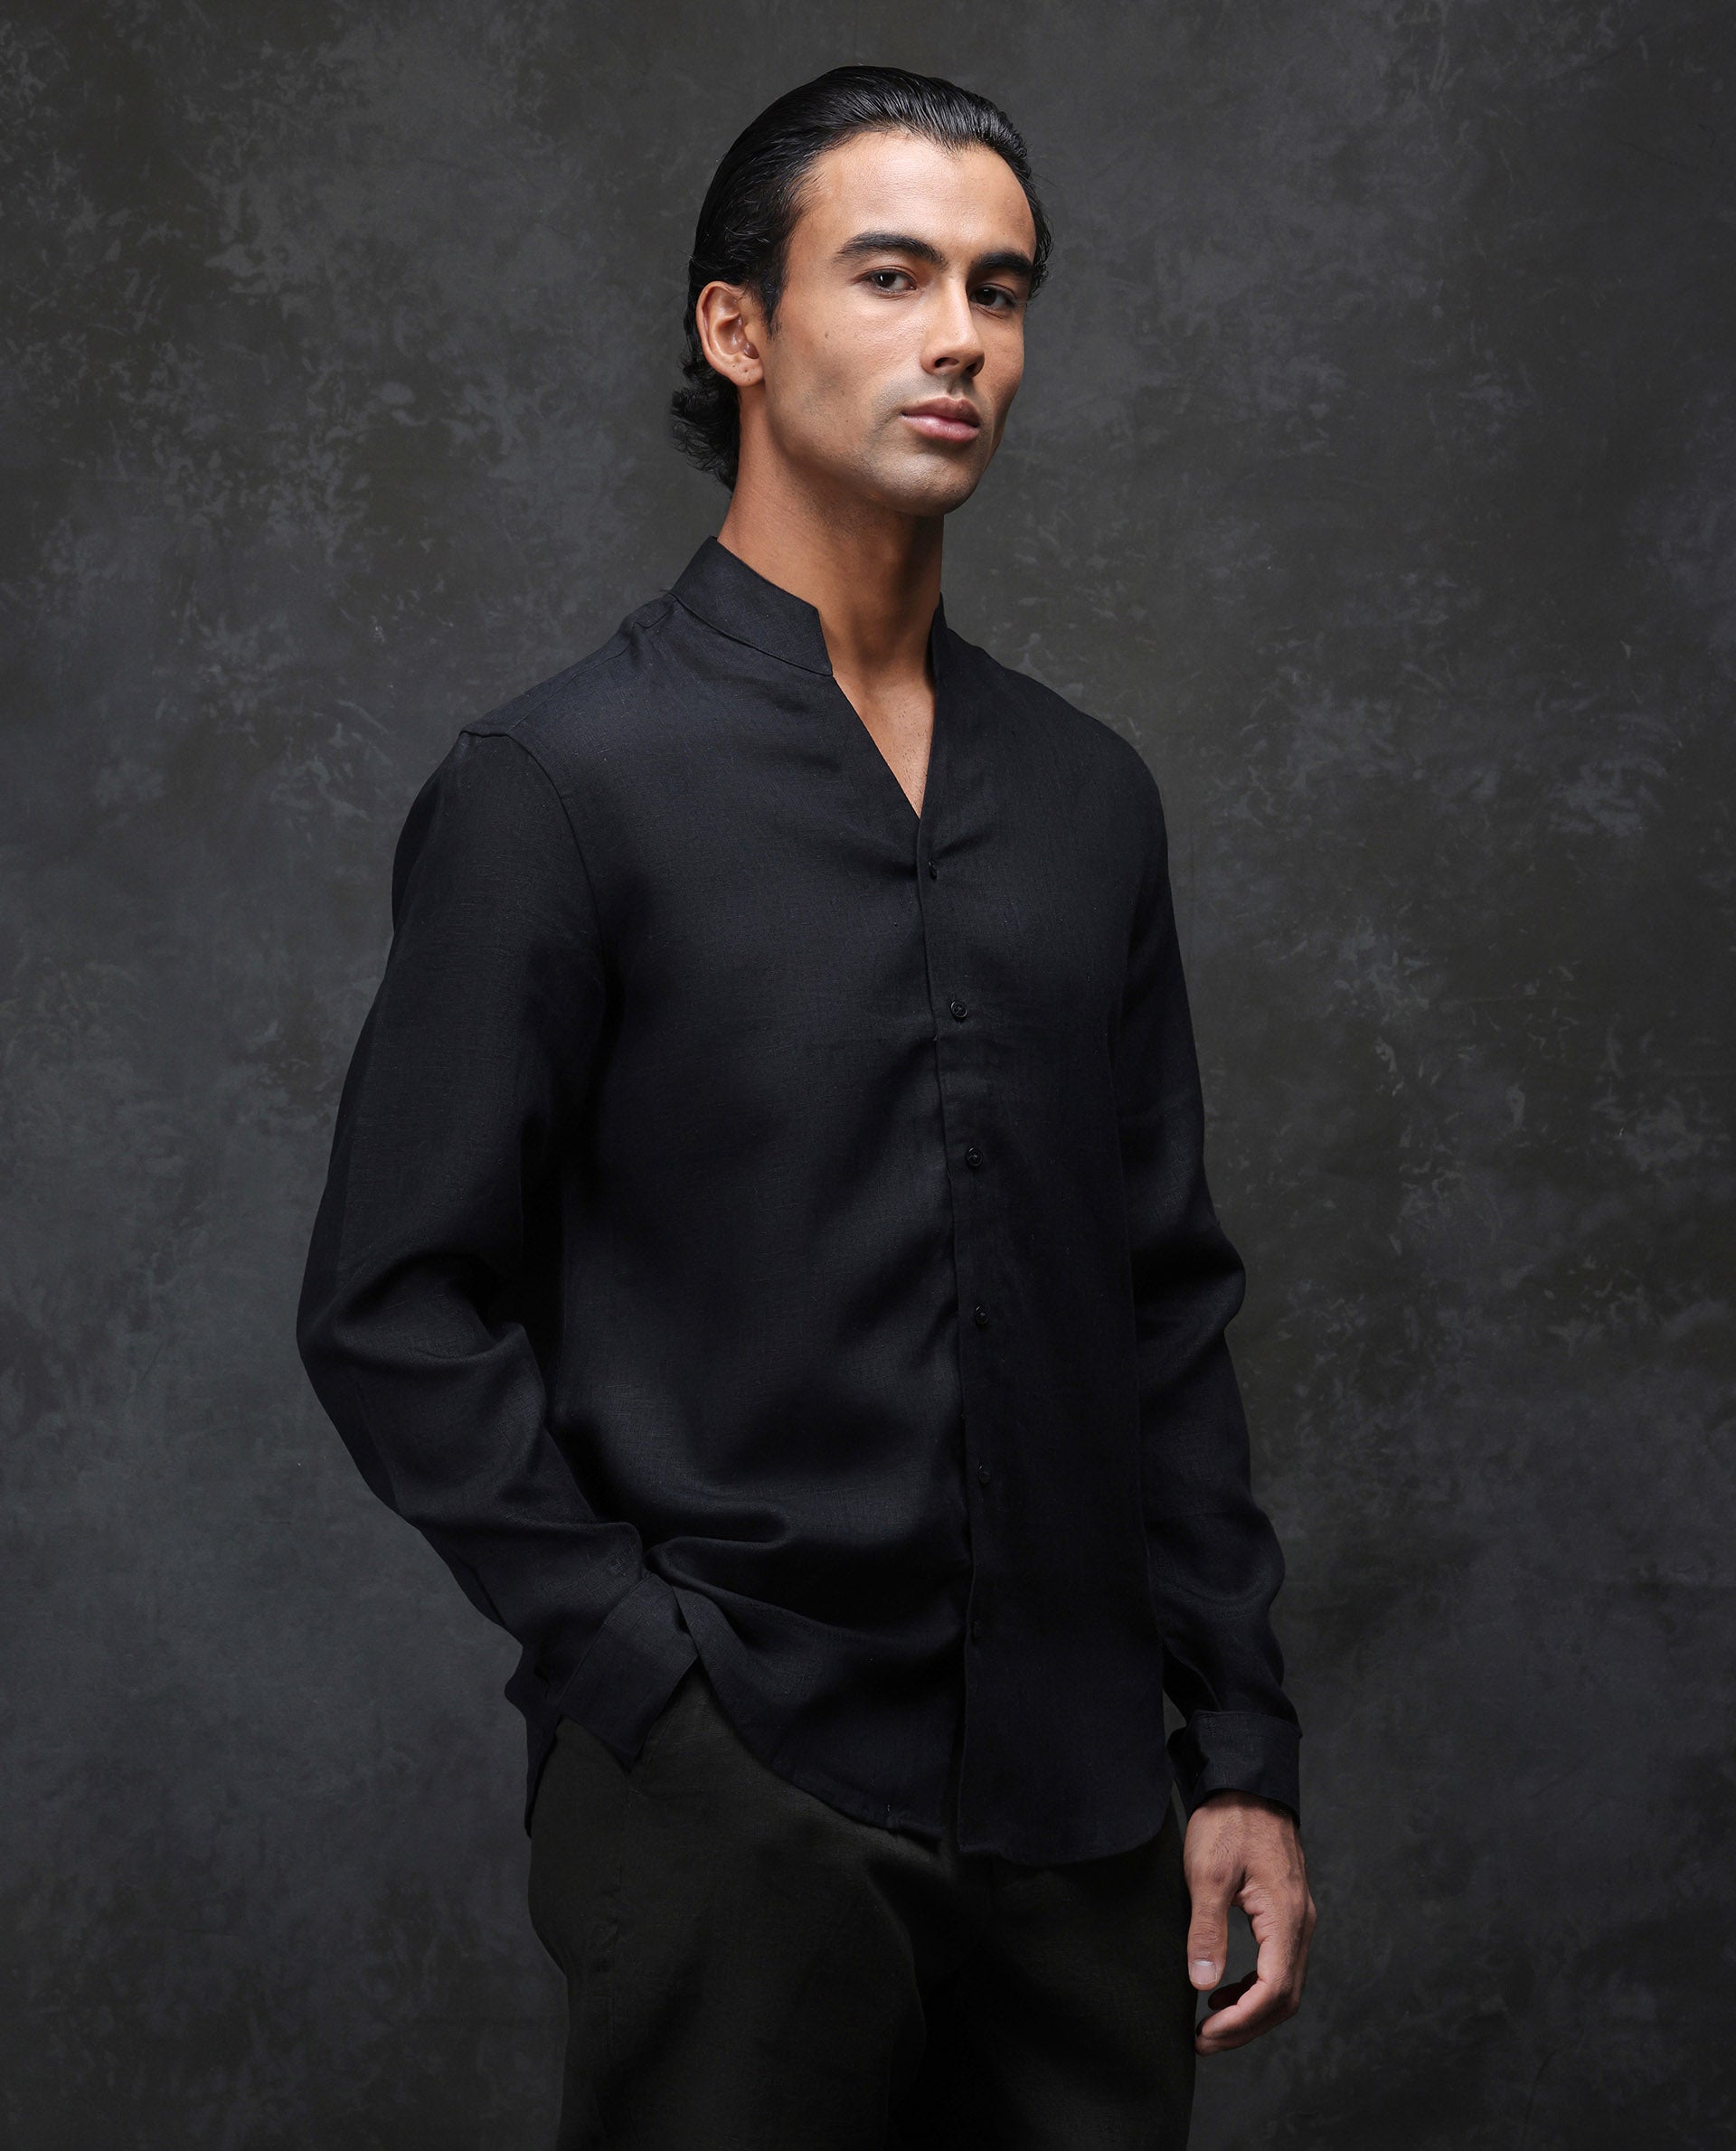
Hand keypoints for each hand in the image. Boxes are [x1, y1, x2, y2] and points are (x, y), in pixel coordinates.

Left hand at [1182, 1789, 1314, 2053]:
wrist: (1247, 1781)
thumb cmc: (1228, 1821)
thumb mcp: (1207, 1873)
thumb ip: (1206, 1930)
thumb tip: (1203, 1985)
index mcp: (1285, 1916)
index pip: (1274, 1990)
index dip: (1241, 2021)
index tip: (1205, 2034)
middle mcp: (1300, 1922)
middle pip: (1284, 1997)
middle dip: (1245, 2026)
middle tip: (1203, 2041)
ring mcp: (1297, 1917)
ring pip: (1283, 1983)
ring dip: (1250, 2010)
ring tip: (1210, 2023)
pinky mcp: (1285, 1910)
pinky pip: (1278, 1963)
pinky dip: (1254, 1987)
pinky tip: (1224, 1989)